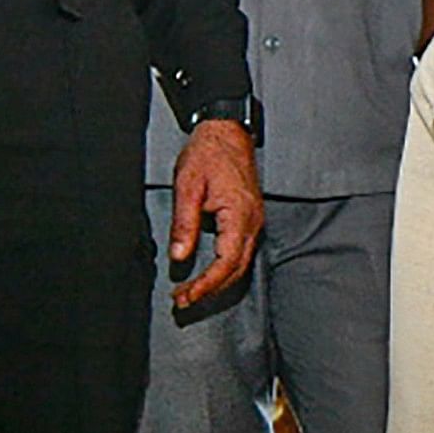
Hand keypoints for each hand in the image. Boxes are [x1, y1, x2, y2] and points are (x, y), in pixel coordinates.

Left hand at [167, 119, 262, 309]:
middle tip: (183, 300)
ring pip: (240, 264)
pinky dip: (225, 268)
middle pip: (236, 270)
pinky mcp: (250, 218)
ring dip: (217, 281)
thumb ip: (184, 224)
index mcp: (239, 216)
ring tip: (192, 291)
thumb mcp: (188, 186)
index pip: (226, 263)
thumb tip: (179, 256)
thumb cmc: (209, 153)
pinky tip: (209, 272)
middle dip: (210, 290)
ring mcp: (254, 221)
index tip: (187, 296)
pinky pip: (241, 252)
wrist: (227, 132)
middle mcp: (252, 222)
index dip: (206, 284)